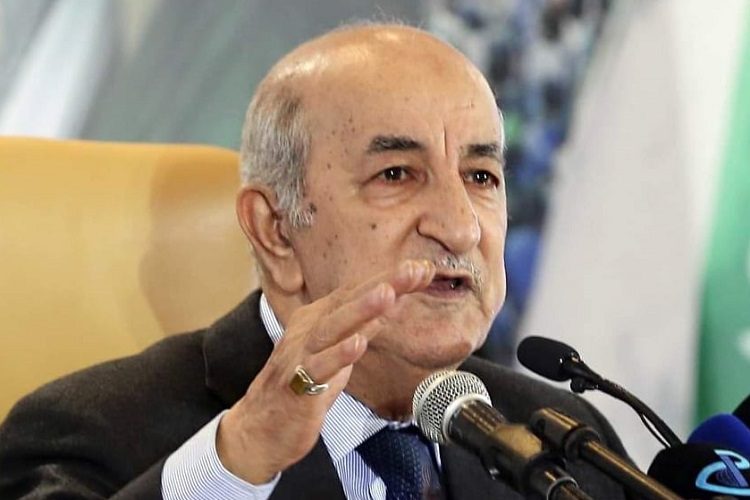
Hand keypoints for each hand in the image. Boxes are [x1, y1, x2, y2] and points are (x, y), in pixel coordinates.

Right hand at [216, 259, 435, 483]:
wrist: (260, 429)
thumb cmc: (302, 387)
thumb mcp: (339, 352)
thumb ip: (362, 328)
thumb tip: (392, 303)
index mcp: (319, 318)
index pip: (357, 292)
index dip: (390, 279)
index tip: (423, 269)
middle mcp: (309, 329)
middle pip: (348, 302)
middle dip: (383, 284)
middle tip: (414, 270)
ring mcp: (302, 355)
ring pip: (333, 327)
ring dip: (361, 309)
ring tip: (388, 294)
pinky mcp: (299, 385)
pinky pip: (320, 367)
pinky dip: (339, 354)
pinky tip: (358, 344)